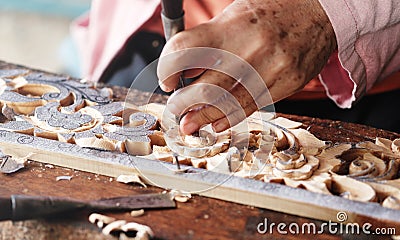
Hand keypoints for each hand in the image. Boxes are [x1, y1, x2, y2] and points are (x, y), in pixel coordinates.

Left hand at [157, 0, 336, 134]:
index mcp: (231, 26)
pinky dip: (228, 119)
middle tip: (176, 110)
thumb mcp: (234, 15)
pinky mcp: (285, 84)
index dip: (167, 70)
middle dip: (182, 104)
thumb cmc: (271, 12)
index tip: (167, 81)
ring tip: (190, 124)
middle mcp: (249, 48)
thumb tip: (184, 71)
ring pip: (226, 104)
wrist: (318, 11)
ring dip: (202, 118)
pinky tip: (216, 123)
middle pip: (203, 87)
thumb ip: (209, 41)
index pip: (184, 51)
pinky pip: (250, 108)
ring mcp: (270, 69)